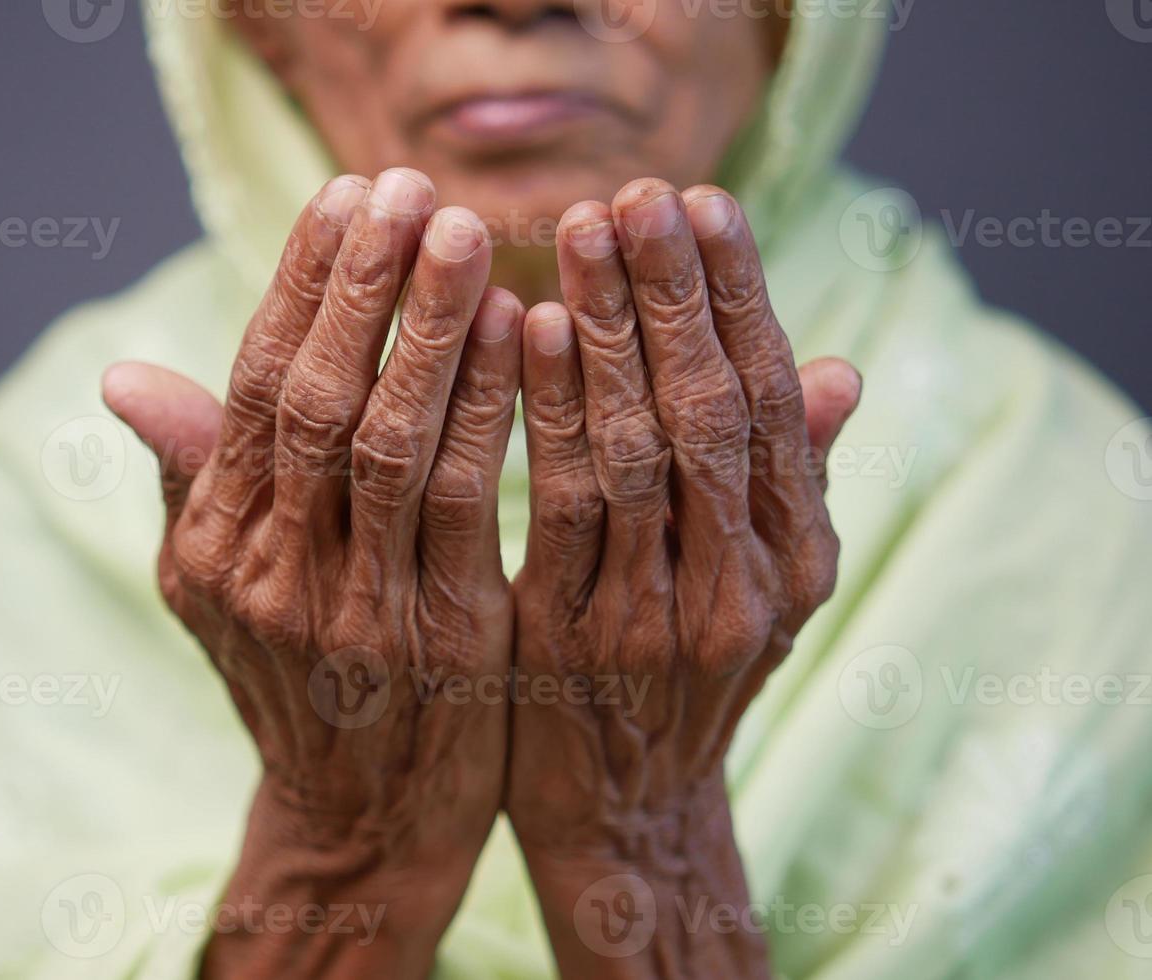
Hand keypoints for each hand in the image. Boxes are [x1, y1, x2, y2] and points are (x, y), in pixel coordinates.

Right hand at [104, 168, 523, 977]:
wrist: (361, 820)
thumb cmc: (296, 682)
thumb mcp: (216, 591)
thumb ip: (191, 478)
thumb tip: (118, 376)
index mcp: (212, 545)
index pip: (252, 389)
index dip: (300, 287)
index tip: (346, 195)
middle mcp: (269, 575)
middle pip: (316, 400)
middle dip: (366, 287)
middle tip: (410, 188)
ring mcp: (355, 613)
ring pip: (392, 444)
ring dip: (432, 331)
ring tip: (468, 234)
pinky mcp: (446, 641)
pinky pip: (472, 508)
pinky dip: (495, 414)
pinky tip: (525, 338)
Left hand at [507, 180, 860, 976]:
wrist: (621, 807)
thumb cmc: (680, 673)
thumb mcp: (757, 587)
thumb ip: (790, 479)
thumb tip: (844, 367)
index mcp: (797, 556)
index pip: (776, 400)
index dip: (740, 295)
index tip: (703, 200)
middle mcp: (746, 584)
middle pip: (712, 408)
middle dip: (672, 292)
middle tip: (635, 190)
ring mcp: (661, 618)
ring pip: (639, 447)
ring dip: (608, 330)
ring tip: (579, 231)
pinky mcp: (572, 641)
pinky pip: (559, 508)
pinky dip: (546, 413)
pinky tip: (523, 330)